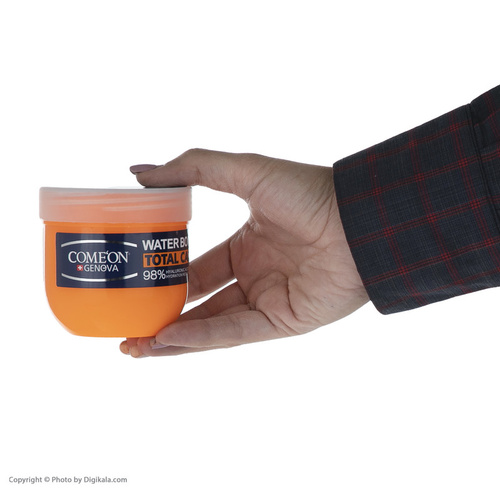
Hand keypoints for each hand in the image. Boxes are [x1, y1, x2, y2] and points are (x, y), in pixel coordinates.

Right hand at [120, 149, 368, 356]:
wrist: (359, 218)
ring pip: (212, 326)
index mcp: (246, 246)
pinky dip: (201, 338)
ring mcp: (268, 301)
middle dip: (163, 316)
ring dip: (173, 339)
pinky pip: (235, 333)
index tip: (133, 284)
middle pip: (200, 302)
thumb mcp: (244, 172)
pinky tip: (167, 341)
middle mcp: (255, 276)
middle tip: (124, 326)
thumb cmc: (308, 192)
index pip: (198, 268)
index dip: (166, 278)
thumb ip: (193, 169)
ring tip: (134, 347)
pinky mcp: (284, 323)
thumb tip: (140, 171)